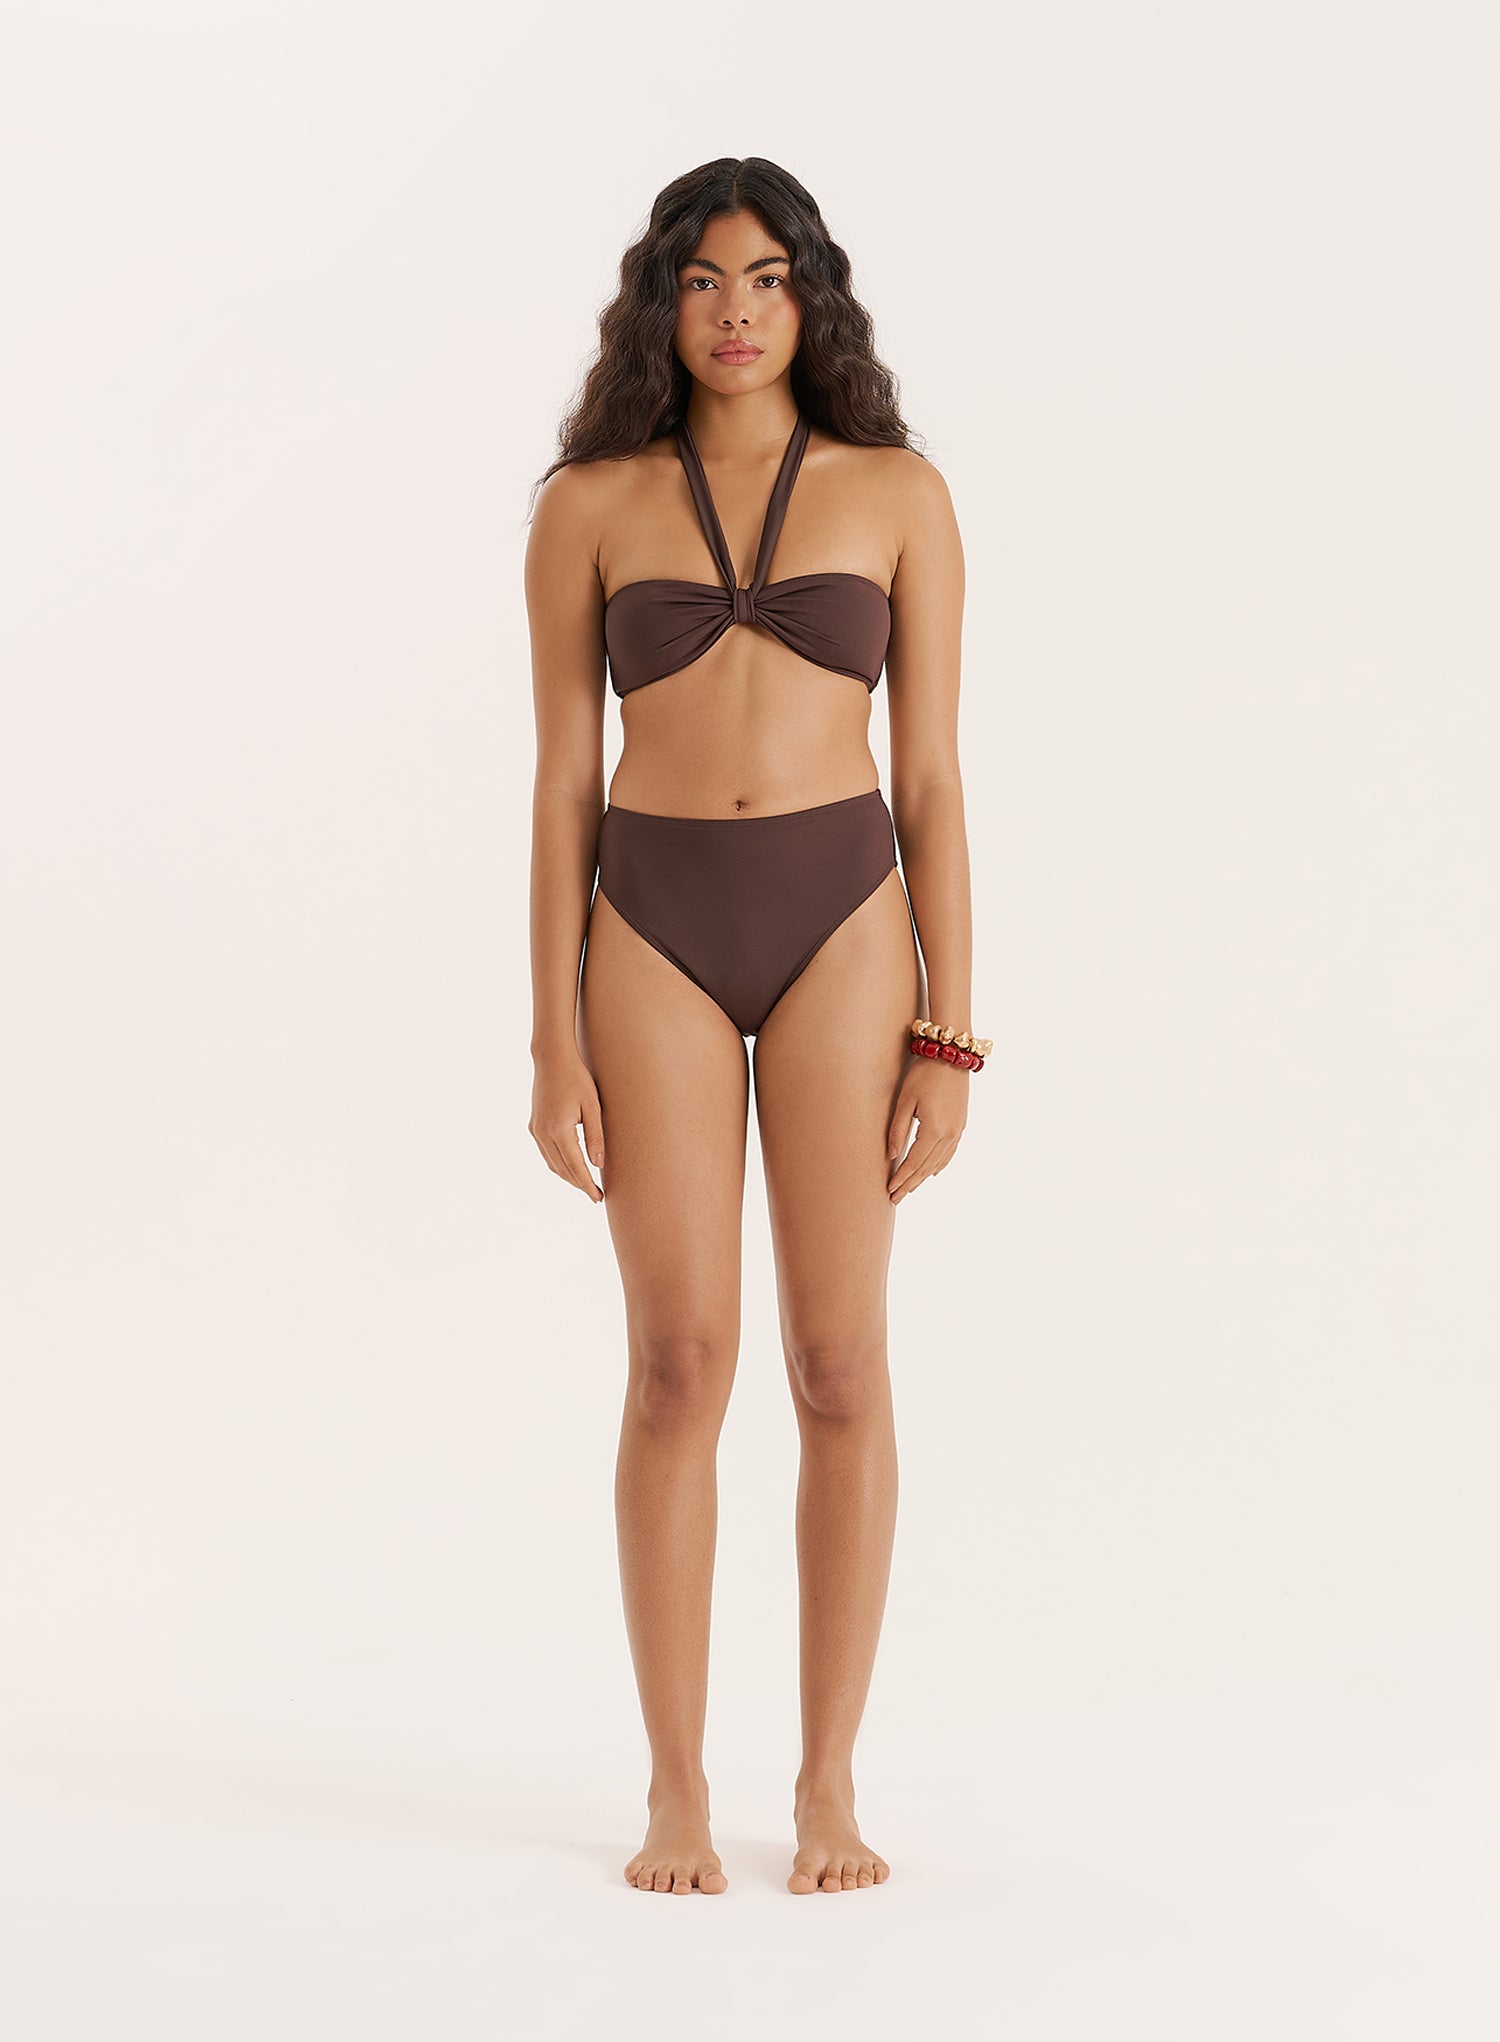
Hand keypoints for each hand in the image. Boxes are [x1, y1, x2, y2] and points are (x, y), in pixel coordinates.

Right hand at [529, 1050, 605, 1203]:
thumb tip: (599, 1165)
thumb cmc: (577, 1078)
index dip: (588, 1185)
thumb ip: (596, 1136)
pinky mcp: (534, 1126)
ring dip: (568, 1177)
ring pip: (552, 1164)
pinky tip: (571, 1167)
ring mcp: (536, 1131)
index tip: (599, 1198)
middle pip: (563, 1170)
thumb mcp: (593, 1106)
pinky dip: (558, 1164)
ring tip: (586, 1184)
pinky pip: (546, 1154)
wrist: (551, 1059)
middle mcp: (543, 1134)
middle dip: (579, 1184)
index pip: (576, 1167)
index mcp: (559, 1130)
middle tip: (596, 1196)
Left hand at [886, 1058, 969, 1203]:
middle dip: (910, 1183)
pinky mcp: (961, 1124)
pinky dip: (938, 1165)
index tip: (890, 1190)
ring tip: (909, 1188)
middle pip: (926, 1167)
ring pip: (938, 1162)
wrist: (951, 1056)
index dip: (901, 1178)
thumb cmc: (924, 1074)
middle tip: (895, 1197)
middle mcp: (949, 1135)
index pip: (914, 1163)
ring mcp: (958, 1130)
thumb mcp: (905, 1101)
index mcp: (934, 1130)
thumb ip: (897, 1129)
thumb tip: (891, 1155)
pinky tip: (931, 1171)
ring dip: (922, 1177)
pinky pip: (949, 1152)